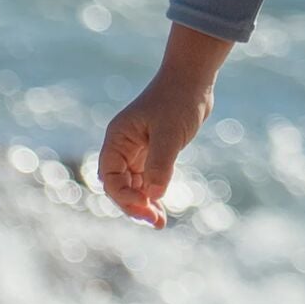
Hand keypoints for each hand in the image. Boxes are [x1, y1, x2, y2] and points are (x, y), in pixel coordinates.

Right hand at [96, 71, 212, 226]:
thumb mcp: (170, 133)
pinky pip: (148, 180)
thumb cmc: (179, 100)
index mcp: (117, 139)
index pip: (111, 177)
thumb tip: (154, 195)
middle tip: (155, 221)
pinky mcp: (154, 153)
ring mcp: (137, 151)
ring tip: (159, 223)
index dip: (124, 197)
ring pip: (134, 186)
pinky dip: (153, 195)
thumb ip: (160, 163)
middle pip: (119, 186)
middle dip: (134, 205)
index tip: (146, 207)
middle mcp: (123, 146)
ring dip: (144, 204)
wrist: (194, 80)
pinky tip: (162, 211)